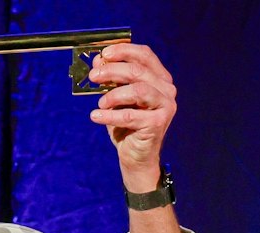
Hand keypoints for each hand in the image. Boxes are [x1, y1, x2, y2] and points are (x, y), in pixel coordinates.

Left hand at [86, 43, 176, 190]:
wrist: (135, 155)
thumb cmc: (126, 125)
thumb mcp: (115, 98)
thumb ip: (109, 79)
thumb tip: (98, 61)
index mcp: (159, 78)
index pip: (144, 55)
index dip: (124, 51)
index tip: (103, 54)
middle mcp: (166, 89)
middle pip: (138, 71)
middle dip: (112, 71)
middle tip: (93, 76)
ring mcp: (165, 106)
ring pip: (138, 90)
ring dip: (113, 94)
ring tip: (100, 103)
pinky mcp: (158, 123)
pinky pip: (130, 115)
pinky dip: (110, 115)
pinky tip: (96, 116)